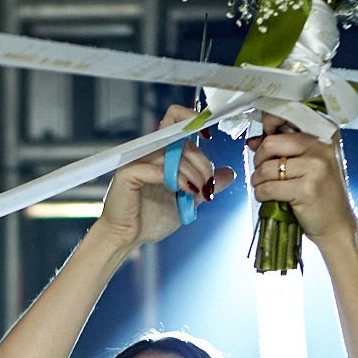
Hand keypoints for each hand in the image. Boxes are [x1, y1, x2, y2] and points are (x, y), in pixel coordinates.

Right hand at [91, 105, 233, 251]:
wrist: (128, 238)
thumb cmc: (151, 218)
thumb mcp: (188, 199)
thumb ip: (206, 184)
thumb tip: (228, 173)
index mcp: (162, 152)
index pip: (175, 118)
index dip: (193, 119)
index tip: (208, 135)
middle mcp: (149, 151)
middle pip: (183, 139)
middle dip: (202, 164)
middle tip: (207, 186)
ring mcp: (137, 160)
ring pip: (173, 154)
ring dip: (193, 174)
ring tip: (197, 194)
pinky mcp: (128, 173)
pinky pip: (157, 168)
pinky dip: (176, 179)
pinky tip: (184, 192)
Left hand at [248, 117, 357, 249]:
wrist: (336, 224)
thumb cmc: (321, 193)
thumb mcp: (307, 163)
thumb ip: (283, 148)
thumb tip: (253, 141)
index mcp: (322, 134)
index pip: (286, 116)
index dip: (268, 127)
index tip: (264, 143)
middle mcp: (321, 146)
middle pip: (270, 144)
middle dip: (259, 160)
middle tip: (263, 172)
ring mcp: (315, 168)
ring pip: (266, 168)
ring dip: (258, 180)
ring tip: (267, 187)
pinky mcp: (306, 189)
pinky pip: (268, 187)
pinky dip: (261, 194)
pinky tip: (269, 198)